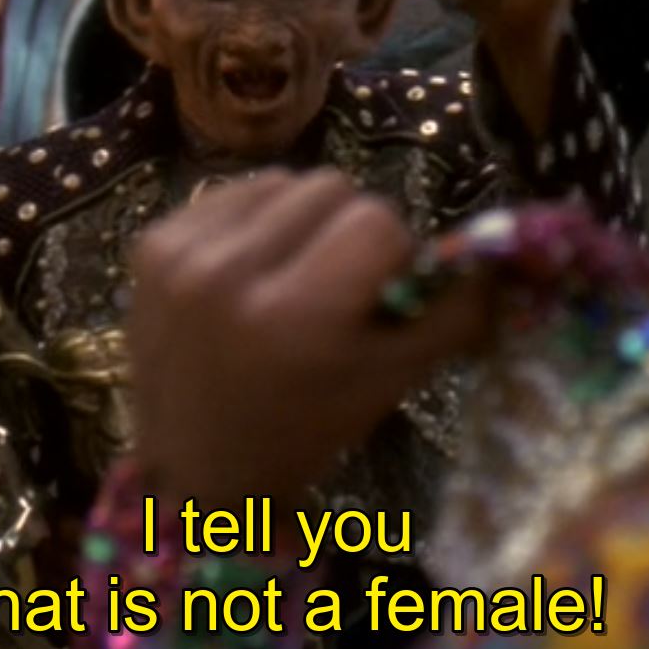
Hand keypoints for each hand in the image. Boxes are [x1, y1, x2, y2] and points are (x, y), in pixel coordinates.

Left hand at [127, 170, 488, 510]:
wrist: (193, 467)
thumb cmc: (304, 429)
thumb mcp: (389, 381)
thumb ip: (453, 315)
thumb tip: (499, 257)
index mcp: (296, 316)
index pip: (376, 220)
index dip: (393, 252)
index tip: (381, 291)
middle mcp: (231, 274)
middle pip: (330, 187)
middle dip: (350, 227)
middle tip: (339, 280)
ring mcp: (182, 255)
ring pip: (282, 180)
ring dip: (301, 218)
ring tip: (291, 273)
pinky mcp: (149, 244)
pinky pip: (231, 193)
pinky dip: (253, 222)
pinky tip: (249, 270)